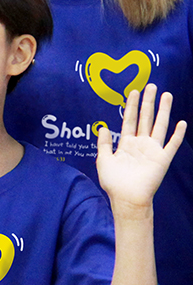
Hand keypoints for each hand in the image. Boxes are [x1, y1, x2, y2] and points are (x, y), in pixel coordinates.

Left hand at [96, 84, 185, 213]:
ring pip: (159, 125)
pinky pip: (171, 144)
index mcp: (126, 143)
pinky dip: (177, 134)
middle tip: (152, 85)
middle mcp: (140, 144)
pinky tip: (181, 122)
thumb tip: (103, 126)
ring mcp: (152, 150)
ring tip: (167, 95)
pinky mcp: (162, 159)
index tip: (134, 91)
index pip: (130, 120)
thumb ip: (103, 143)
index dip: (132, 106)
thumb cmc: (113, 182)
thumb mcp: (103, 159)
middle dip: (148, 102)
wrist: (126, 198)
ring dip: (163, 110)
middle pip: (145, 118)